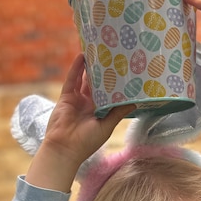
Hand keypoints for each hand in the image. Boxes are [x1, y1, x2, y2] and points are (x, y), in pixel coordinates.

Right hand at [26, 54, 134, 191]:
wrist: (65, 148)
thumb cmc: (87, 142)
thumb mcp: (107, 126)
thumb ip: (118, 113)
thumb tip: (136, 102)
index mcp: (99, 112)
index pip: (109, 94)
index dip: (115, 84)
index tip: (124, 71)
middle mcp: (89, 104)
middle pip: (97, 84)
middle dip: (103, 72)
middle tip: (112, 57)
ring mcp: (77, 99)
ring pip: (84, 80)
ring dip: (89, 67)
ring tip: (97, 52)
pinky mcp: (66, 97)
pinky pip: (72, 80)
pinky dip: (76, 68)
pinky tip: (82, 56)